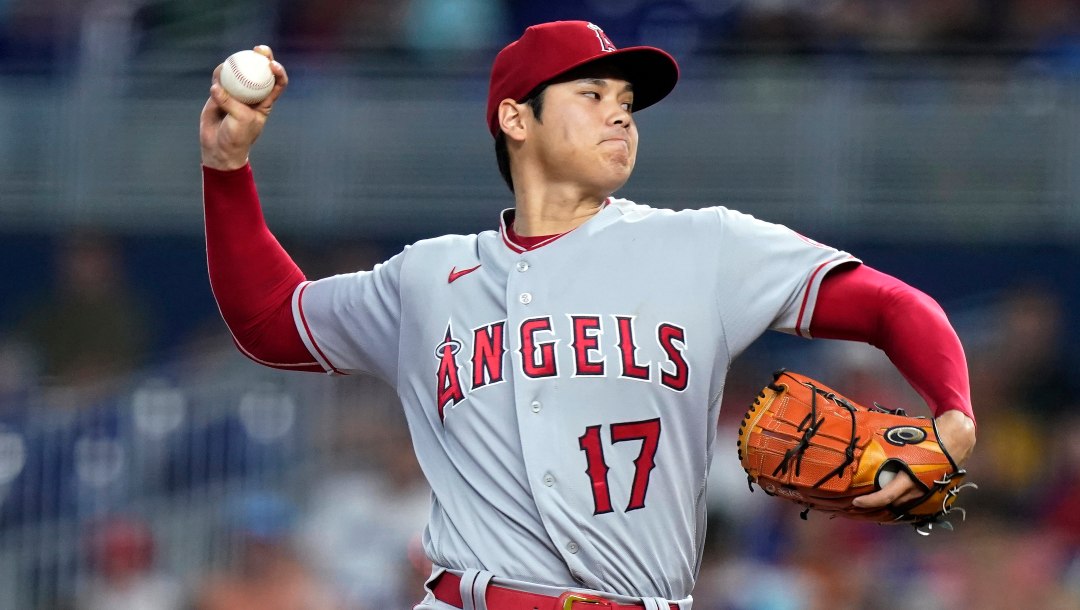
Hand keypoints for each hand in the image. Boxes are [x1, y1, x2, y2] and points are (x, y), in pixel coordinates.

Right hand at [199, 45, 288, 169]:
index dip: (278, 72)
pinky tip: (219, 71)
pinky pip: (220, 80)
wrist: (219, 148)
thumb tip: (217, 86)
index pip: (277, 84)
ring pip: (239, 73)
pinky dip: (219, 74)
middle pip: (259, 72)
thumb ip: (231, 102)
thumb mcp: (241, 120)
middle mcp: (252, 95)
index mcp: (265, 102)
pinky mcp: (220, 94)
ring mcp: (236, 93)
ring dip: (238, 63)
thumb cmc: (237, 137)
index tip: (273, 65)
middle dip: (262, 57)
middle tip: (258, 49)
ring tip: (234, 59)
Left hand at [852, 409, 974, 509]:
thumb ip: (884, 448)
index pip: (886, 497)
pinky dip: (896, 510)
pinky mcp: (930, 499)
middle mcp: (917, 492)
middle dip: (871, 511)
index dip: (869, 502)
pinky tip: (882, 510)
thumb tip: (861, 440)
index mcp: (909, 478)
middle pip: (890, 508)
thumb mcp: (903, 443)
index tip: (855, 502)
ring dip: (882, 511)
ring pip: (899, 510)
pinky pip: (909, 509)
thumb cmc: (926, 440)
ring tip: (863, 511)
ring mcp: (924, 498)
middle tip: (852, 509)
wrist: (954, 443)